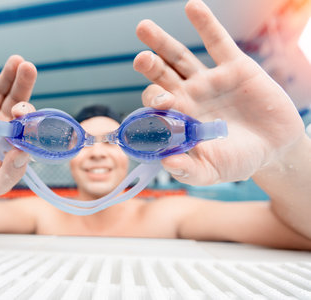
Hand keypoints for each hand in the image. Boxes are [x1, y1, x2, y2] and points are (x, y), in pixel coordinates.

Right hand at [0, 43, 36, 199]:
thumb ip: (11, 172)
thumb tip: (26, 153)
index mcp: (13, 139)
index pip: (27, 122)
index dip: (29, 114)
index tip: (26, 111)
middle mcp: (0, 123)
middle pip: (16, 99)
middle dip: (23, 84)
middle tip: (29, 67)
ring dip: (7, 74)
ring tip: (17, 60)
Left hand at [133, 0, 304, 184]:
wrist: (273, 148)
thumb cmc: (237, 160)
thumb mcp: (213, 171)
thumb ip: (189, 170)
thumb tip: (167, 163)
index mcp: (178, 119)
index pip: (156, 108)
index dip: (153, 104)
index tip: (158, 106)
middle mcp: (188, 96)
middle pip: (160, 76)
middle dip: (149, 67)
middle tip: (140, 60)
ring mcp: (208, 80)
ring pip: (179, 57)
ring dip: (161, 42)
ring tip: (143, 27)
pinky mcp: (234, 66)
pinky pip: (217, 41)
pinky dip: (205, 24)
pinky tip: (191, 7)